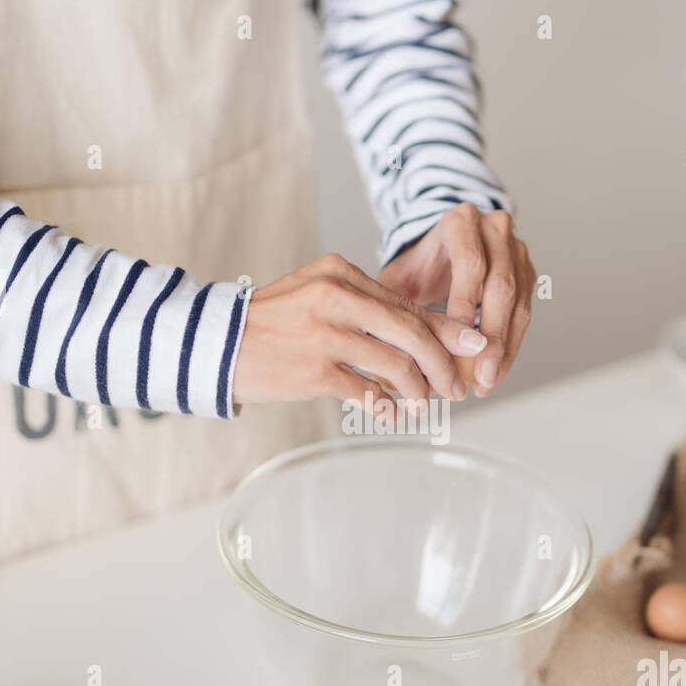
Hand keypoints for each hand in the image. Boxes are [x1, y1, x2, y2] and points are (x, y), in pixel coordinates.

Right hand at [232, 253, 487, 410]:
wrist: (212, 344)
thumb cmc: (270, 324)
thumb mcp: (315, 297)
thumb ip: (364, 309)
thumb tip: (420, 337)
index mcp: (339, 272)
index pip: (406, 303)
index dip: (446, 330)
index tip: (473, 348)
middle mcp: (335, 296)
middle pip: (412, 331)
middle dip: (443, 363)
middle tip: (457, 386)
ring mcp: (324, 334)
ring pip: (396, 362)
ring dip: (418, 389)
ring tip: (424, 404)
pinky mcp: (314, 370)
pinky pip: (366, 391)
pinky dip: (385, 405)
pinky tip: (390, 413)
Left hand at [378, 204, 535, 395]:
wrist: (441, 250)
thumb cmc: (418, 268)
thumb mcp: (399, 280)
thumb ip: (391, 310)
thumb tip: (383, 360)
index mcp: (460, 222)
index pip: (470, 264)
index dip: (465, 305)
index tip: (456, 345)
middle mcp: (494, 229)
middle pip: (501, 285)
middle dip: (491, 337)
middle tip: (479, 376)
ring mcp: (516, 250)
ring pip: (519, 303)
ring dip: (505, 348)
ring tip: (486, 382)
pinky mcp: (527, 273)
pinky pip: (525, 313)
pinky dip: (511, 346)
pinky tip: (495, 372)